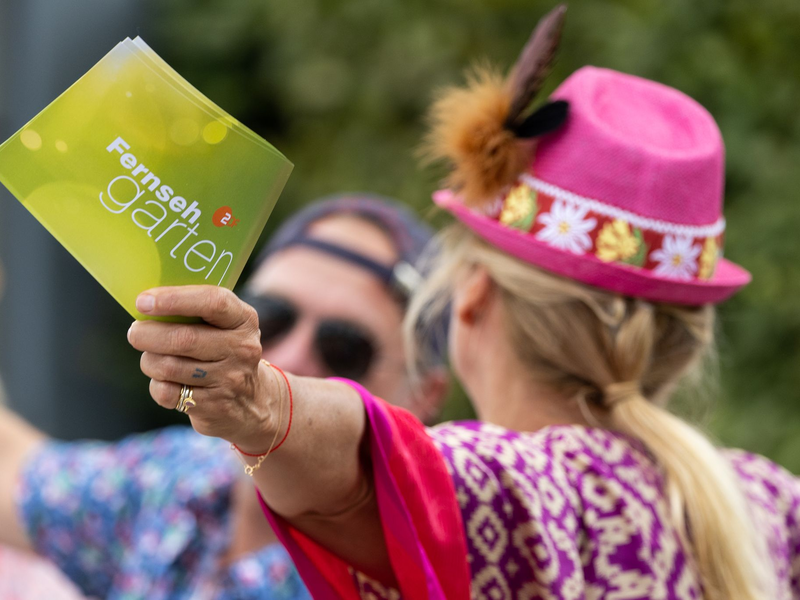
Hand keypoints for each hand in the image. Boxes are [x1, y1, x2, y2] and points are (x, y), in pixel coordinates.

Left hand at [127, 285, 280, 450]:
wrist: (252, 402)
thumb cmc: (225, 352)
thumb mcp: (226, 326)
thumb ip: (196, 312)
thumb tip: (146, 302)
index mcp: (244, 320)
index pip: (213, 302)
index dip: (174, 299)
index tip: (143, 301)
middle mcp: (241, 349)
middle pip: (183, 339)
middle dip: (148, 334)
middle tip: (135, 332)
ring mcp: (229, 379)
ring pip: (168, 367)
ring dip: (150, 361)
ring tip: (152, 358)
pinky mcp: (213, 406)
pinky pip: (167, 393)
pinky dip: (157, 385)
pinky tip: (166, 381)